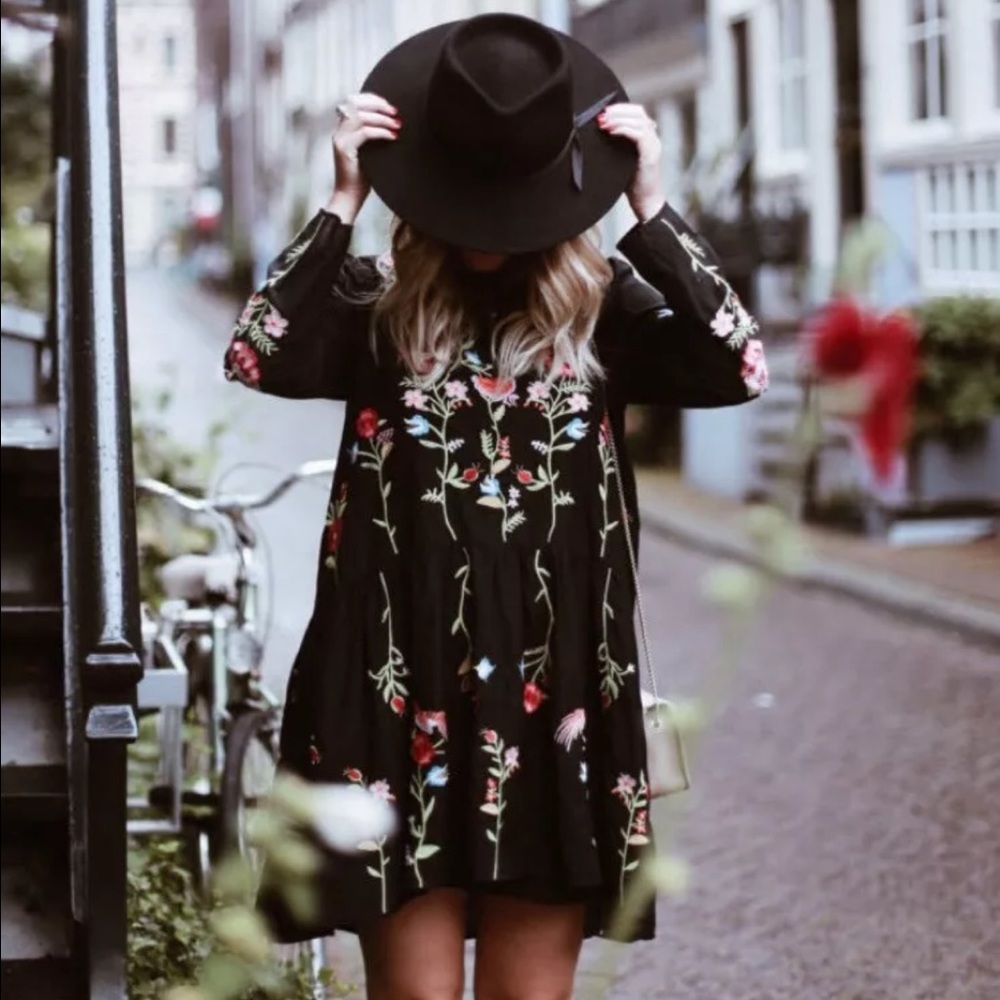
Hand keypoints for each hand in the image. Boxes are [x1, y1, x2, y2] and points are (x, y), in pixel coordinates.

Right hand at [325, 93, 399, 223]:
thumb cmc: (362, 177)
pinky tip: (392, 137)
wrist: (349, 197)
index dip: (372, 99)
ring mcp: (340, 139)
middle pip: (355, 103)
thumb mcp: (370, 151)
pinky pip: (364, 133)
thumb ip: (374, 135)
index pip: (354, 101)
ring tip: (397, 125)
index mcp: (344, 129)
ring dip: (382, 118)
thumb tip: (395, 122)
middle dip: (378, 104)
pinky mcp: (344, 149)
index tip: (390, 107)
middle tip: (395, 113)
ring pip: (360, 116)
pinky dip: (380, 132)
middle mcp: (339, 131)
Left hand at [598, 103, 663, 222]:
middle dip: (618, 110)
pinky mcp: (650, 154)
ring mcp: (654, 145)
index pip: (637, 112)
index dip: (621, 108)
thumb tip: (600, 133)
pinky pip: (639, 134)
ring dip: (619, 118)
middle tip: (601, 115)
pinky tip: (611, 131)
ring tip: (603, 122)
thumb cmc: (631, 184)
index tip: (604, 111)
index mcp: (648, 137)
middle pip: (638, 112)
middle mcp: (653, 138)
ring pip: (639, 120)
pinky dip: (624, 129)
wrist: (645, 202)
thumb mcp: (622, 159)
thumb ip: (617, 145)